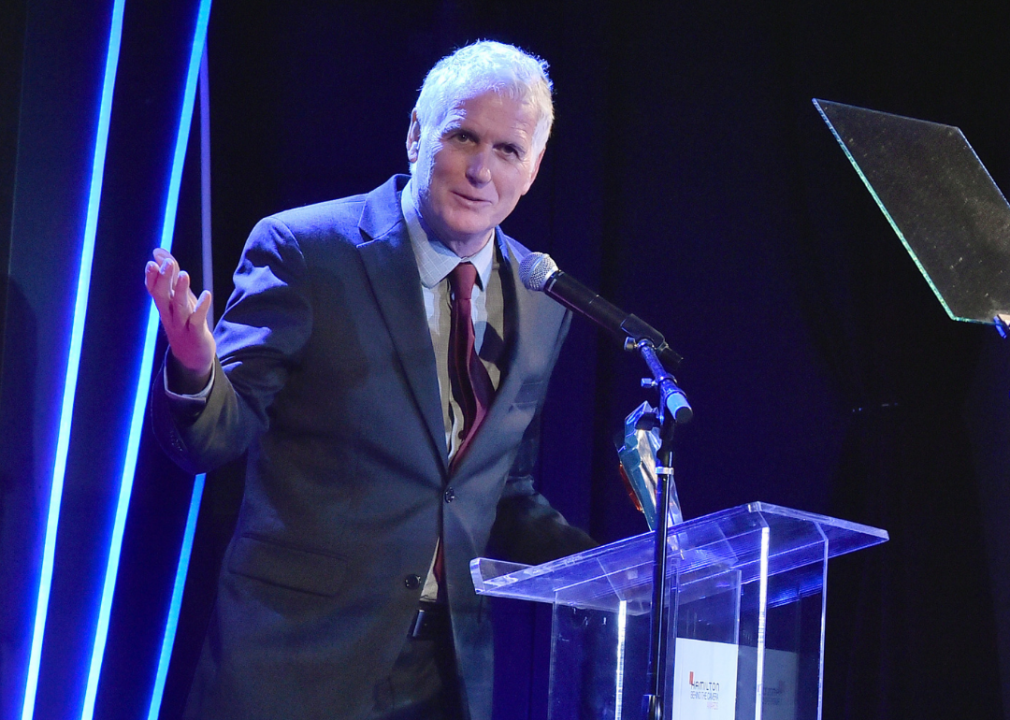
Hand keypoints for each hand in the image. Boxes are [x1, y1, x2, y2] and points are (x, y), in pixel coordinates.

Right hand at [145, 248, 215, 390]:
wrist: (191, 356)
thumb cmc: (184, 321)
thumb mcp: (177, 297)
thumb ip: (170, 275)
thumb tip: (158, 251)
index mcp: (164, 305)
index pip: (153, 290)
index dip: (152, 278)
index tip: (151, 263)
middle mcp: (169, 314)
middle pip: (162, 297)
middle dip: (164, 280)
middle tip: (167, 264)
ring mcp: (181, 325)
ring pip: (179, 307)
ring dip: (181, 291)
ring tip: (185, 275)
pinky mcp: (196, 333)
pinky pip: (197, 320)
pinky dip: (201, 307)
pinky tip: (207, 295)